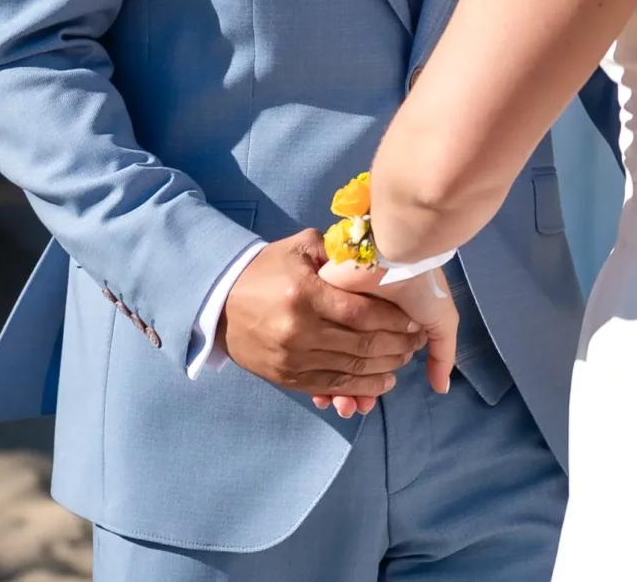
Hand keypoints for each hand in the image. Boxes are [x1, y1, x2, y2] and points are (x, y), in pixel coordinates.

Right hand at [217, 232, 421, 411]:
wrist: (219, 304)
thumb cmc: (265, 270)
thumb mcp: (299, 248)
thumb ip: (337, 251)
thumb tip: (375, 257)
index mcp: (305, 294)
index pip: (362, 313)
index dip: (394, 320)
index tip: (414, 319)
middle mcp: (299, 330)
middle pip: (362, 345)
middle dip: (397, 345)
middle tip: (417, 341)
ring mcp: (292, 359)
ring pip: (352, 370)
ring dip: (386, 368)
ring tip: (405, 360)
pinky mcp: (287, 379)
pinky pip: (332, 387)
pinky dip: (362, 388)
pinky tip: (383, 382)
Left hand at [315, 256, 459, 415]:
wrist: (398, 251)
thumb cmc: (420, 283)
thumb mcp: (440, 318)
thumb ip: (442, 352)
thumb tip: (441, 388)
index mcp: (380, 318)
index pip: (365, 363)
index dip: (367, 387)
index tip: (367, 403)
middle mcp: (355, 318)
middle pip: (344, 364)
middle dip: (351, 390)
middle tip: (356, 406)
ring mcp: (334, 310)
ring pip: (325, 359)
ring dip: (334, 385)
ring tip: (344, 403)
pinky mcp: (316, 301)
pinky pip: (310, 344)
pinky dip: (315, 364)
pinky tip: (324, 386)